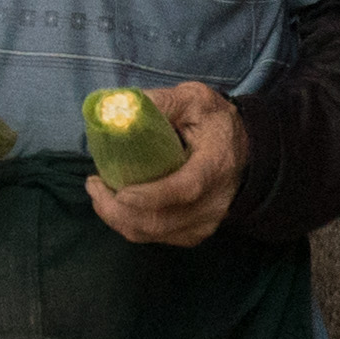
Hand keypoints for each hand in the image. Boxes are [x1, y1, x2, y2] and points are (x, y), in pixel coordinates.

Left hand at [87, 81, 243, 247]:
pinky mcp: (195, 232)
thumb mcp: (194, 99)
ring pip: (154, 234)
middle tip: (94, 185)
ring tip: (99, 192)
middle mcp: (214, 201)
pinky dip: (130, 225)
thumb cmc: (214, 122)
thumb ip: (163, 101)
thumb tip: (121, 107)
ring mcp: (205, 222)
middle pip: (162, 221)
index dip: (150, 195)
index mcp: (216, 164)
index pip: (185, 189)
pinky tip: (118, 205)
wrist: (245, 149)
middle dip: (118, 210)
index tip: (120, 190)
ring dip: (118, 218)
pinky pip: (156, 238)